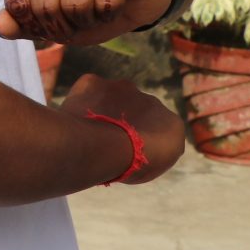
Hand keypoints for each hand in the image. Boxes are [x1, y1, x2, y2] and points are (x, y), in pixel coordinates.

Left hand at [0, 0, 172, 45]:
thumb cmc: (88, 5)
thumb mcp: (50, 22)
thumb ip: (22, 24)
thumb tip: (0, 26)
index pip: (16, 4)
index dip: (37, 25)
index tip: (52, 19)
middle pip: (45, 6)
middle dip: (64, 26)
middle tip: (78, 19)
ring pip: (76, 4)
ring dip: (89, 20)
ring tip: (97, 9)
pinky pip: (107, 1)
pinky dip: (111, 14)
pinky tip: (117, 2)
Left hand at [57, 73, 185, 184]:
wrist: (103, 146)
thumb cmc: (129, 164)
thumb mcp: (151, 167)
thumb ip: (151, 151)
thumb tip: (141, 148)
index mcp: (171, 123)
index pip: (158, 130)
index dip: (142, 140)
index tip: (127, 151)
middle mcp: (151, 100)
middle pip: (137, 110)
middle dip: (123, 121)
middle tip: (106, 139)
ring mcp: (123, 88)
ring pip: (113, 98)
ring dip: (104, 109)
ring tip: (90, 129)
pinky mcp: (95, 82)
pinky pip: (88, 90)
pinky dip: (82, 101)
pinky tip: (77, 117)